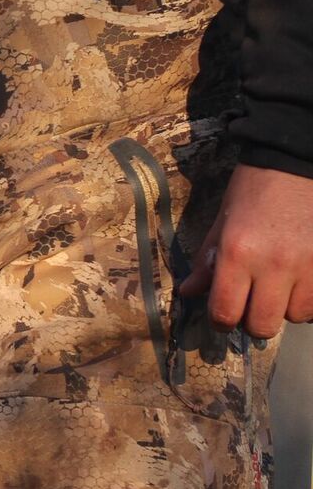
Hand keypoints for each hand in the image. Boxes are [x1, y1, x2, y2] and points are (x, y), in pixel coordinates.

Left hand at [178, 164, 312, 337]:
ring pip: (295, 316)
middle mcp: (273, 265)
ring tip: (278, 290)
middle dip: (251, 321)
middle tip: (249, 305)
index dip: (221, 321)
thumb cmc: (254, 189)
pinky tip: (299, 285)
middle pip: (262, 324)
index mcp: (237, 253)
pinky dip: (308, 301)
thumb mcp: (222, 222)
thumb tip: (189, 293)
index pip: (226, 311)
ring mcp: (308, 266)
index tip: (222, 316)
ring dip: (284, 309)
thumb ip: (207, 261)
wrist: (297, 164)